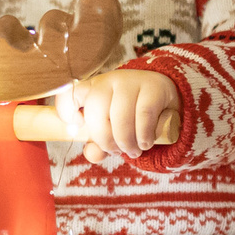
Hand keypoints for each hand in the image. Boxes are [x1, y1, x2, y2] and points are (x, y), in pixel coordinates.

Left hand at [56, 68, 178, 163]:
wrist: (167, 103)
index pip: (69, 93)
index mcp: (92, 89)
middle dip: (105, 139)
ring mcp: (131, 81)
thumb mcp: (112, 132)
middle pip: (96, 110)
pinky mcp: (153, 87)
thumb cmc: (132, 119)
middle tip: (116, 151)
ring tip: (133, 150)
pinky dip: (143, 136)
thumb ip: (98, 145)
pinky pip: (144, 116)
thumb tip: (92, 154)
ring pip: (120, 116)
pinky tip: (146, 143)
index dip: (66, 111)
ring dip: (126, 141)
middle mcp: (109, 81)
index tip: (77, 127)